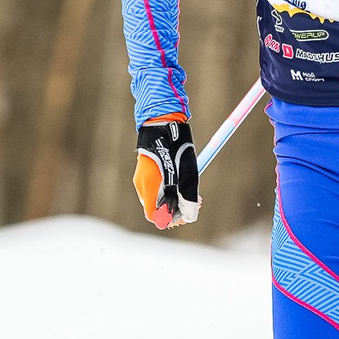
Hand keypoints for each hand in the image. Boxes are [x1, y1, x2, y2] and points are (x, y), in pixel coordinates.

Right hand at [133, 114, 199, 228]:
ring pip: (159, 197)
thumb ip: (187, 196)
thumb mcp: (187, 173)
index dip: (170, 218)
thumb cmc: (176, 145)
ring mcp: (142, 177)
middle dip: (176, 208)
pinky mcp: (147, 170)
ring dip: (175, 197)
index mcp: (148, 187)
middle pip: (157, 208)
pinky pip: (158, 186)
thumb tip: (190, 216)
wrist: (162, 120)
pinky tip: (182, 178)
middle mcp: (142, 185)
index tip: (186, 212)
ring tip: (192, 188)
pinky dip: (170, 187)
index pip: (154, 216)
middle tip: (195, 201)